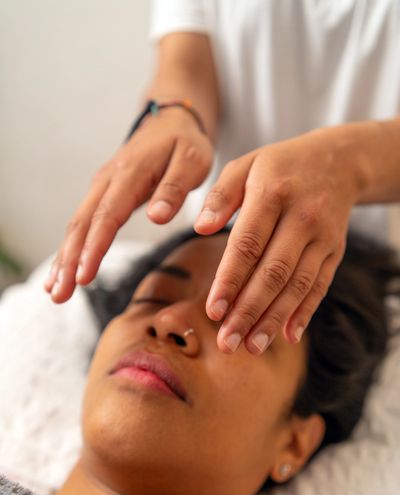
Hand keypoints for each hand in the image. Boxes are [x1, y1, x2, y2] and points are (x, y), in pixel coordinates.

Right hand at [44, 108, 212, 301]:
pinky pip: (82, 222)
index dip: (94, 248)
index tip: (83, 277)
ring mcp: (101, 186)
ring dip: (64, 258)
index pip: (107, 215)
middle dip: (69, 261)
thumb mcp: (192, 162)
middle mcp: (108, 180)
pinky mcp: (102, 193)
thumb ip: (174, 190)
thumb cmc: (185, 145)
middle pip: (82, 223)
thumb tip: (157, 218)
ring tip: (55, 291)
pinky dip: (71, 248)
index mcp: (130, 173)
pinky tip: (63, 271)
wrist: (171, 121)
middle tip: (60, 295)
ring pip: (77, 224)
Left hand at [194, 127, 359, 353]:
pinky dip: (305, 313)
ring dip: (274, 319)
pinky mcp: (335, 251)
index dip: (230, 281)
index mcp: (272, 193)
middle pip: (273, 273)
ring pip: (298, 285)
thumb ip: (221, 196)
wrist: (338, 160)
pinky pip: (320, 286)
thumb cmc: (279, 166)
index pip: (247, 245)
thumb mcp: (245, 165)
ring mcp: (322, 237)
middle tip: (228, 343)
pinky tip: (288, 336)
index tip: (213, 312)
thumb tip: (200, 228)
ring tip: (252, 347)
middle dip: (249, 312)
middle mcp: (302, 217)